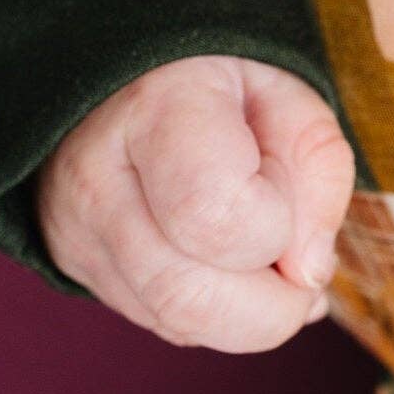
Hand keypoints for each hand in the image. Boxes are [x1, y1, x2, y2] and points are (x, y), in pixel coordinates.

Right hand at [38, 56, 354, 351]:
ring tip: (265, 254)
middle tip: (300, 269)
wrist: (131, 72)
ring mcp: (75, 227)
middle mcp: (98, 175)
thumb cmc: (224, 82)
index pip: (213, 213)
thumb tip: (308, 276)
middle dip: (270, 307)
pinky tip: (223, 259)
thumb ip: (319, 173)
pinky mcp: (74, 263)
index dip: (277, 227)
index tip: (289, 194)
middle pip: (188, 296)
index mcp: (156, 107)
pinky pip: (158, 321)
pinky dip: (211, 310)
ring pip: (174, 322)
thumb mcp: (290, 94)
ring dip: (244, 314)